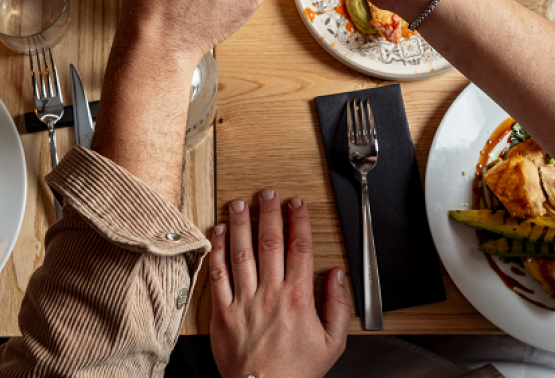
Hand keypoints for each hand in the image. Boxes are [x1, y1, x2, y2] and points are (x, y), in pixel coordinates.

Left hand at [209, 191, 349, 377]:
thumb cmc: (296, 372)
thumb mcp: (333, 343)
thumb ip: (338, 307)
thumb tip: (337, 277)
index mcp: (298, 298)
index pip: (299, 248)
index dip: (298, 221)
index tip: (296, 204)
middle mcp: (270, 294)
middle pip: (269, 243)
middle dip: (269, 213)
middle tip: (267, 194)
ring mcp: (245, 301)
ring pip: (241, 253)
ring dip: (240, 224)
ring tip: (239, 203)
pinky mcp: (223, 312)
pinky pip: (218, 275)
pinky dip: (217, 251)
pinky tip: (217, 234)